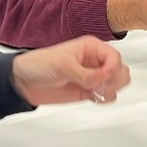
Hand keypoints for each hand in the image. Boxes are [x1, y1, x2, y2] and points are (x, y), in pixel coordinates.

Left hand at [11, 36, 129, 105]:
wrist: (24, 82)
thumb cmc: (39, 65)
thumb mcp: (62, 65)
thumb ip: (84, 74)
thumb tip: (102, 79)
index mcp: (91, 47)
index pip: (114, 57)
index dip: (112, 69)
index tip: (101, 78)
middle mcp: (95, 61)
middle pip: (121, 70)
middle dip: (113, 80)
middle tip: (99, 86)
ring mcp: (93, 77)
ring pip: (117, 83)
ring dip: (110, 90)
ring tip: (95, 92)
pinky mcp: (89, 91)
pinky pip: (107, 95)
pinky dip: (104, 98)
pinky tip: (91, 97)